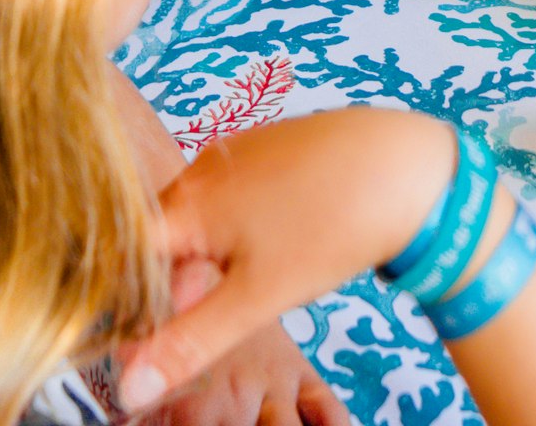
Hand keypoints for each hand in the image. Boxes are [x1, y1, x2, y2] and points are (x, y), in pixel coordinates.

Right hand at [116, 111, 453, 415]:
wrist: (410, 167)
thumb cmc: (332, 225)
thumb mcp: (258, 296)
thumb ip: (191, 340)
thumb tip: (132, 386)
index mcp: (187, 200)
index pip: (126, 253)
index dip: (127, 298)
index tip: (139, 335)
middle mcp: (203, 166)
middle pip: (162, 234)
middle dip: (171, 283)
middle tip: (199, 324)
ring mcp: (239, 152)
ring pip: (200, 214)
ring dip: (205, 258)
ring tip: (245, 288)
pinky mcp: (271, 148)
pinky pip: (233, 194)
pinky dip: (236, 229)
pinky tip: (272, 249)